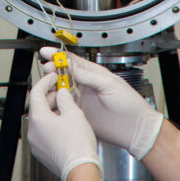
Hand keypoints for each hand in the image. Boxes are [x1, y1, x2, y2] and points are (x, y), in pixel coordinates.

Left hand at [27, 72, 100, 180]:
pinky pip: (43, 132)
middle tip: (63, 92)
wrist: (80, 168)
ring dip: (52, 110)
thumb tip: (61, 93)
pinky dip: (51, 124)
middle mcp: (33, 131)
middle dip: (50, 96)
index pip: (36, 92)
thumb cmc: (77, 145)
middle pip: (38, 106)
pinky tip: (65, 123)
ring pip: (41, 120)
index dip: (45, 81)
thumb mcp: (74, 113)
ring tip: (67, 108)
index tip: (53, 77)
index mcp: (38, 119)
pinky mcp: (41, 151)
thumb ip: (65, 98)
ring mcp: (36, 142)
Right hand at [40, 46, 163, 158]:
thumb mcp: (110, 84)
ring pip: (63, 88)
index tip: (48, 52)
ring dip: (53, 83)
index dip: (60, 56)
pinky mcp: (80, 112)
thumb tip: (72, 68)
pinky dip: (56, 100)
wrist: (133, 128)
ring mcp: (83, 98)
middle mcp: (87, 85)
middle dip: (53, 68)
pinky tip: (52, 97)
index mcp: (95, 74)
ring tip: (47, 81)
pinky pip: (64, 103)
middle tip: (46, 66)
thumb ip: (90, 76)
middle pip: (65, 73)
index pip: (74, 61)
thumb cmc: (129, 104)